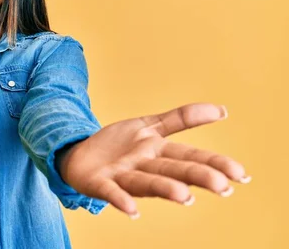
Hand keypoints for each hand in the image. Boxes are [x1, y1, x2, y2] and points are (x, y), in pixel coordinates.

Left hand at [57, 103, 250, 217]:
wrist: (79, 155)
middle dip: (196, 176)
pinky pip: (111, 192)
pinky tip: (132, 210)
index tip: (241, 175)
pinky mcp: (100, 183)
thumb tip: (222, 110)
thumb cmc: (120, 146)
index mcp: (157, 151)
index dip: (214, 163)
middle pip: (172, 169)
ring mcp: (122, 176)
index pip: (189, 156)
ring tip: (186, 196)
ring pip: (146, 181)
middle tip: (223, 187)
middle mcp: (144, 166)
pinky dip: (121, 200)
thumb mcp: (149, 126)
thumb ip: (181, 119)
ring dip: (165, 188)